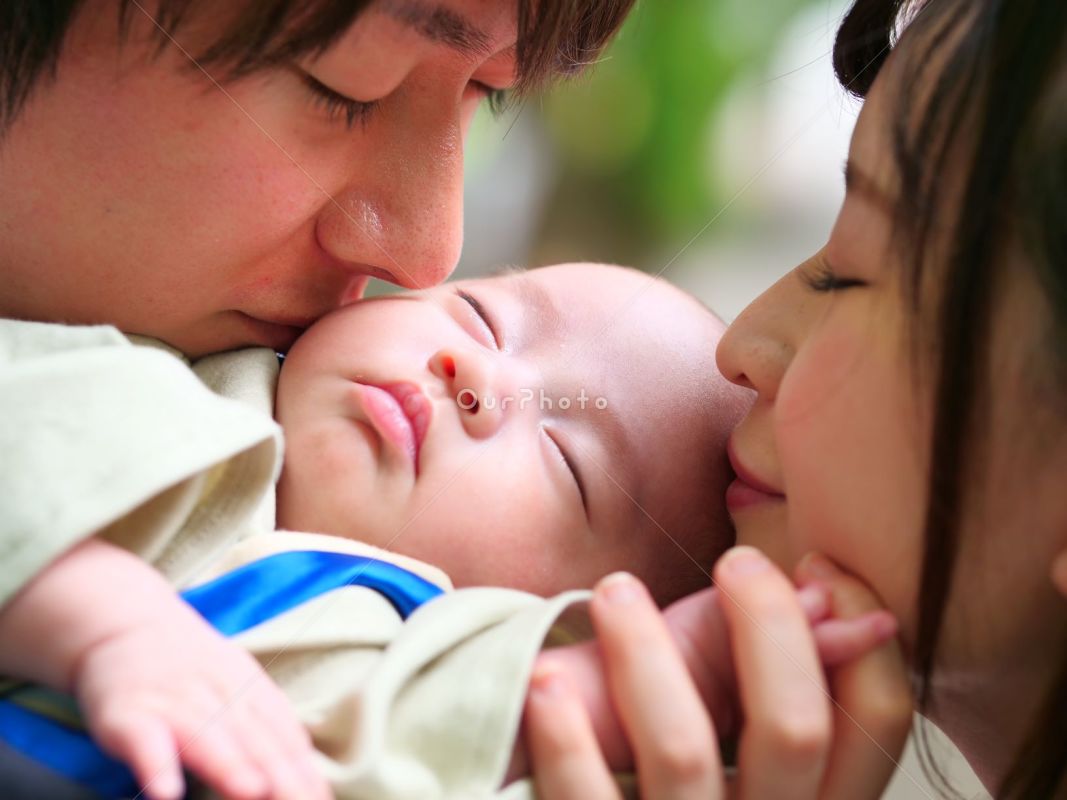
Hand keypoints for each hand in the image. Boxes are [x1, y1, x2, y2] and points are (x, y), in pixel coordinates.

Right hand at [75, 600, 330, 799]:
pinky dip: (156, 765)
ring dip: (230, 766)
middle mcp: (219, 696)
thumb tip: (308, 776)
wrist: (127, 621)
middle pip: (256, 741)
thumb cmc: (192, 668)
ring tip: (252, 792)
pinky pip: (145, 741)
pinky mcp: (128, 715)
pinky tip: (166, 792)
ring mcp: (174, 704)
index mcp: (251, 692)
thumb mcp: (239, 685)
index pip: (286, 737)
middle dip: (282, 779)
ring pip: (207, 737)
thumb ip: (270, 728)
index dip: (306, 773)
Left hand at [523, 547, 910, 798]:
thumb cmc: (659, 762)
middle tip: (733, 560)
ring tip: (614, 593)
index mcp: (812, 798)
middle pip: (795, 729)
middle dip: (768, 624)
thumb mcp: (726, 713)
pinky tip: (548, 682)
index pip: (877, 717)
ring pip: (683, 753)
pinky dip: (567, 736)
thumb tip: (827, 592)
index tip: (811, 565)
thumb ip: (766, 661)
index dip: (861, 625)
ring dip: (645, 653)